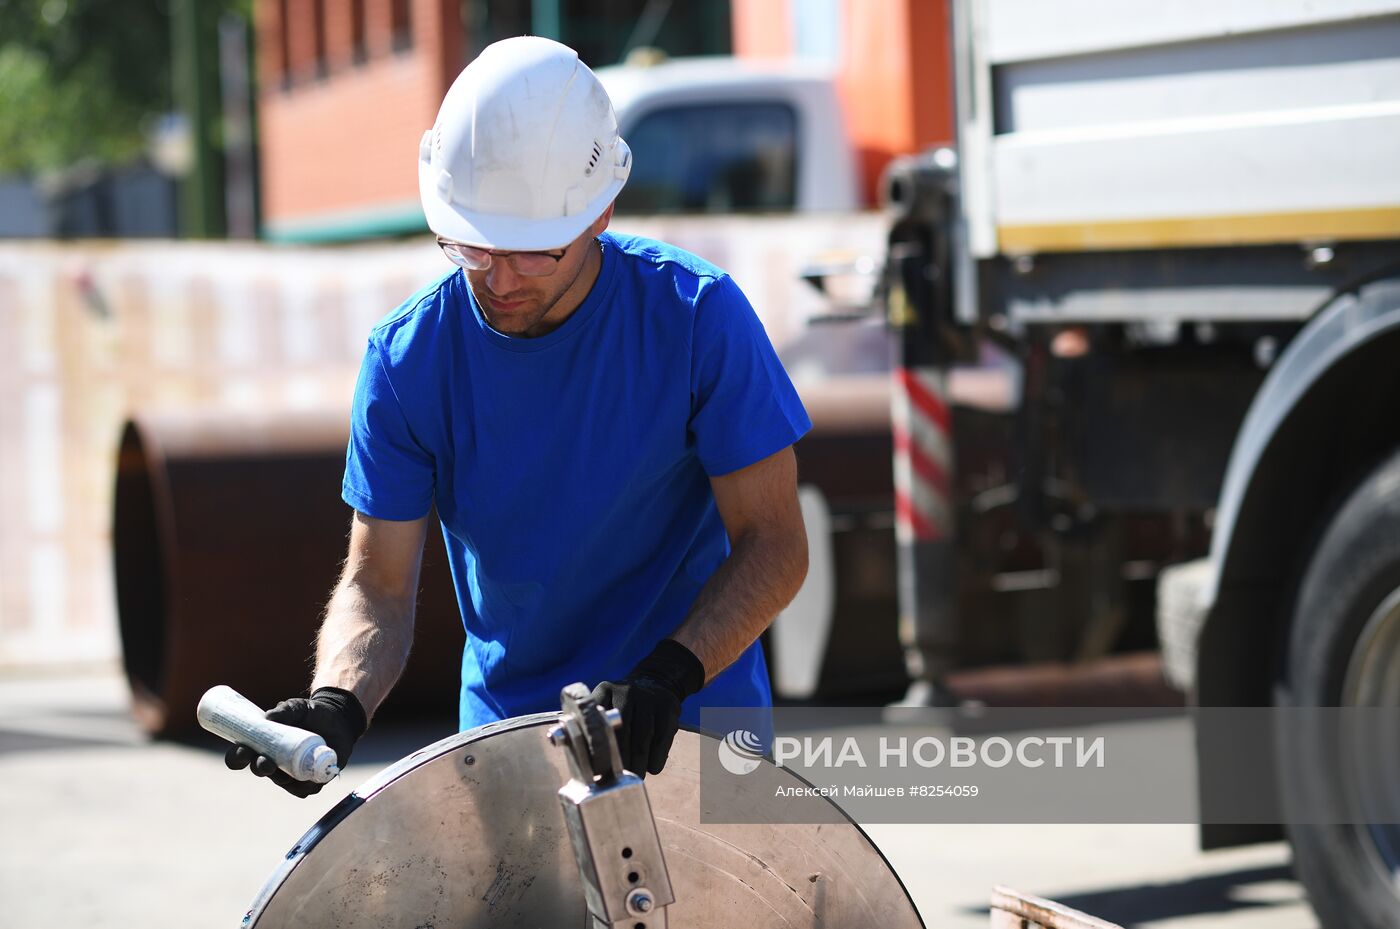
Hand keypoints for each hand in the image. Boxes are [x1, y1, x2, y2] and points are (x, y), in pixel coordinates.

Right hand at [224, 687, 366, 797]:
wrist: (338, 719)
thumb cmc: (310, 714)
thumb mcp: (295, 708)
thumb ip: (283, 711)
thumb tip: (267, 718)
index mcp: (262, 746)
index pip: (242, 756)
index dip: (237, 757)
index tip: (243, 752)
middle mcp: (274, 762)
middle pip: (260, 770)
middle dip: (260, 768)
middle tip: (266, 762)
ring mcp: (292, 773)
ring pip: (282, 783)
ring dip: (281, 779)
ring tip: (286, 772)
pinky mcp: (311, 781)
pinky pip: (304, 789)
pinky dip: (305, 785)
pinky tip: (308, 779)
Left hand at [591, 639, 703, 776]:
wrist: (657, 681)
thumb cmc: (625, 703)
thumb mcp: (607, 701)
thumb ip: (594, 722)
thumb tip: (580, 754)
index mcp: (606, 691)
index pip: (598, 721)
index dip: (599, 746)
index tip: (597, 766)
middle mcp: (627, 692)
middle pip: (623, 731)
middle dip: (621, 758)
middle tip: (619, 777)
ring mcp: (649, 698)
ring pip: (643, 736)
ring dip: (639, 761)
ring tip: (636, 776)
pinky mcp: (668, 708)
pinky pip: (662, 737)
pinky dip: (657, 756)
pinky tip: (652, 769)